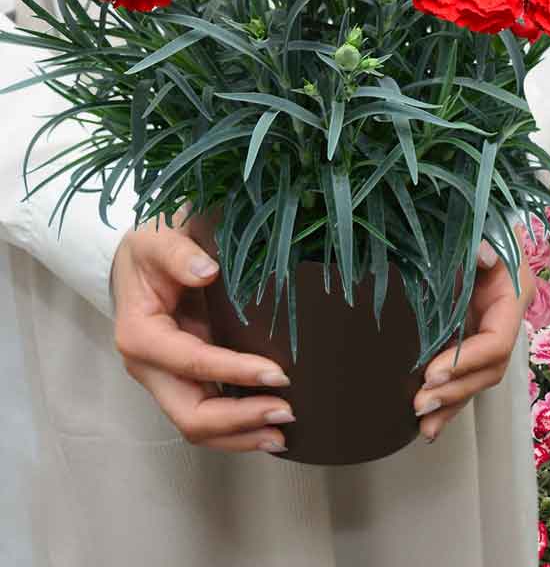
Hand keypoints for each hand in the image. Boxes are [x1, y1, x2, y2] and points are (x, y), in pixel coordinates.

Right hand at [112, 215, 294, 452]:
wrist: (140, 260)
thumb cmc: (150, 249)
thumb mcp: (158, 239)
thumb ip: (179, 253)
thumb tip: (207, 270)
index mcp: (141, 334)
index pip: (192, 363)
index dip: (235, 372)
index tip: (278, 373)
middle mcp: (149, 367)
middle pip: (190, 413)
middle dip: (239, 419)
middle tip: (286, 413)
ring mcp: (166, 379)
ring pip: (198, 424)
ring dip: (240, 434)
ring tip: (282, 435)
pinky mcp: (183, 380)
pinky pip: (207, 413)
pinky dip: (236, 427)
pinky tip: (267, 428)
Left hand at [413, 243, 535, 442]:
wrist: (476, 223)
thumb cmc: (479, 223)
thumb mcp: (483, 228)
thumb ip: (482, 242)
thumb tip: (483, 254)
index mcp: (512, 297)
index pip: (497, 341)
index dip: (468, 360)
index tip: (432, 372)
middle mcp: (504, 321)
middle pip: (489, 369)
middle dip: (456, 390)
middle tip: (420, 402)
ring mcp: (486, 333)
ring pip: (476, 380)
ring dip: (451, 405)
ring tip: (422, 423)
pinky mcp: (468, 340)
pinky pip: (463, 377)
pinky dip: (448, 401)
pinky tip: (427, 425)